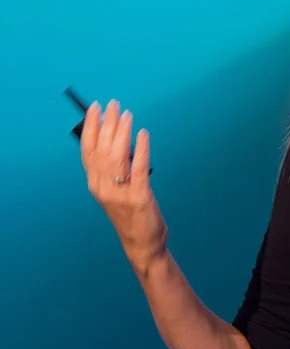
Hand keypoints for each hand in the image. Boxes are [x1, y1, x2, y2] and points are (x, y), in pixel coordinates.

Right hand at [81, 99, 167, 272]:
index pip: (88, 151)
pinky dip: (141, 149)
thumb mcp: (116, 190)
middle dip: (108, 124)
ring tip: (127, 115)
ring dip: (122, 132)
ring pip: (117, 156)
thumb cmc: (130, 214)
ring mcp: (120, 193)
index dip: (91, 128)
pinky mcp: (139, 197)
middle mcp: (103, 188)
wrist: (142, 243)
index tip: (95, 108)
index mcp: (95, 185)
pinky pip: (139, 168)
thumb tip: (120, 138)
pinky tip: (143, 134)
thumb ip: (115, 169)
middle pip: (102, 149)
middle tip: (115, 104)